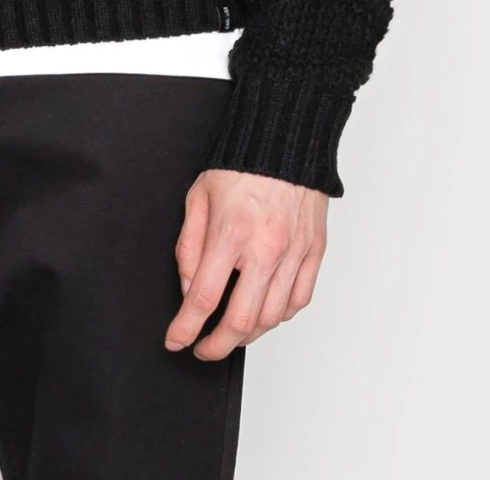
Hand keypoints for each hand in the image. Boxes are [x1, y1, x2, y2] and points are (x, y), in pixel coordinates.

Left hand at [164, 167, 327, 360]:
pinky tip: (264, 312)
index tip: (176, 341)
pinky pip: (298, 301)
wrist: (285, 138)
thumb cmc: (240, 165)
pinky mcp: (314, 252)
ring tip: (231, 333)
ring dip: (248, 335)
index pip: (204, 297)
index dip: (185, 328)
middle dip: (217, 346)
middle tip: (203, 349)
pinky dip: (279, 317)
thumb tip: (190, 288)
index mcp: (231, 231)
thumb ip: (190, 246)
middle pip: (241, 321)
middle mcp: (266, 247)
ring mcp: (294, 252)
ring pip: (272, 318)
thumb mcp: (198, 196)